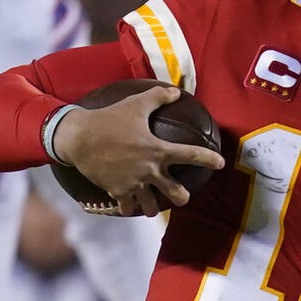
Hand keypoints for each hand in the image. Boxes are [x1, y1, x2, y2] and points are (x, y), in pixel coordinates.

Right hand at [53, 86, 224, 216]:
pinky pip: (128, 207)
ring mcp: (134, 183)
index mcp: (158, 149)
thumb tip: (176, 92)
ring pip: (152, 207)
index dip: (210, 160)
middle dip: (182, 197)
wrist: (79, 137)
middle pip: (177, 194)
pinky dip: (130, 207)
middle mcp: (150, 170)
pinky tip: (129, 204)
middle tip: (181, 194)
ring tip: (153, 204)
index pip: (192, 155)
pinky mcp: (117, 191)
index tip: (220, 164)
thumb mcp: (135, 103)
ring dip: (154, 206)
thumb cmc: (109, 118)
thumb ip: (158, 97)